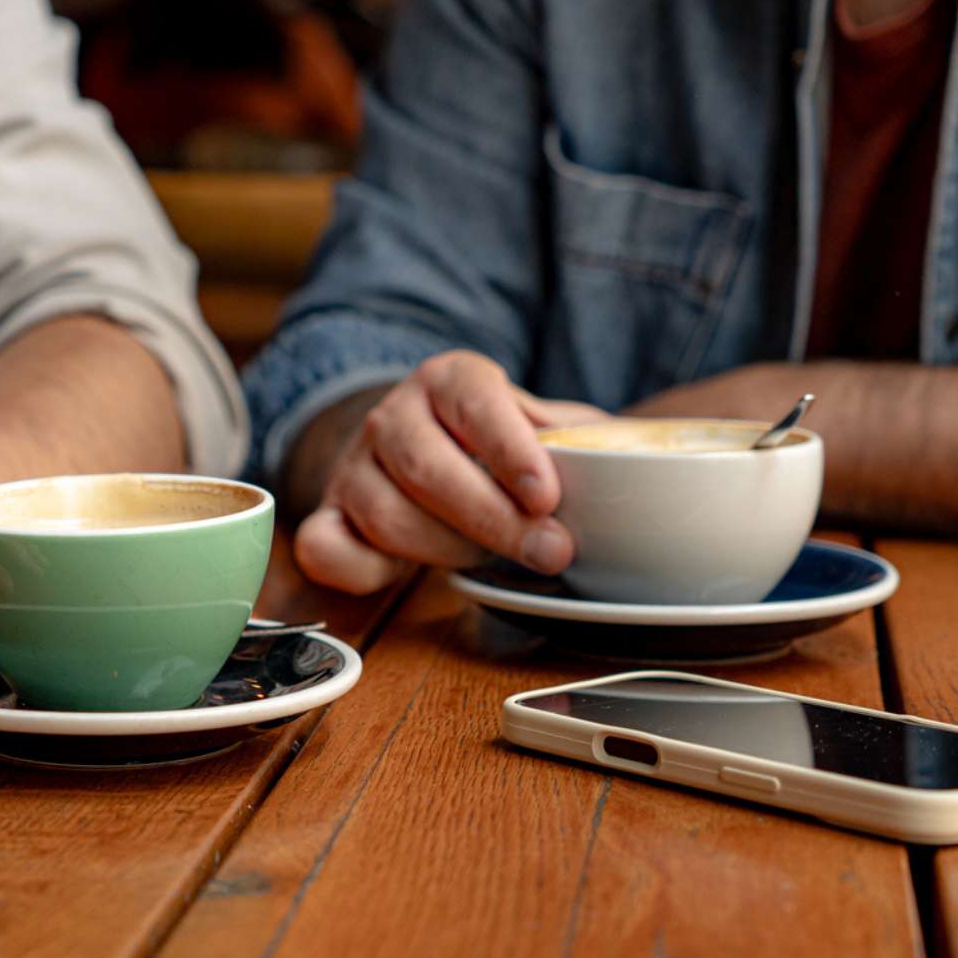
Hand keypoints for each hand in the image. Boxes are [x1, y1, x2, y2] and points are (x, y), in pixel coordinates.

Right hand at [294, 351, 606, 593]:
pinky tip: (399, 577)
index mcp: (449, 380)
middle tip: (550, 552)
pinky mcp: (329, 516)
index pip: (473, 402)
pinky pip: (323, 546)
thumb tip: (634, 465)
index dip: (508, 447)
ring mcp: (353, 468)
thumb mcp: (540, 427)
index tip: (546, 492)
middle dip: (493, 518)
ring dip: (445, 549)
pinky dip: (358, 568)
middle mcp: (392, 416)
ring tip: (493, 560)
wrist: (416, 447)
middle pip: (429, 469)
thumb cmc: (492, 447)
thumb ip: (578, 441)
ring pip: (385, 515)